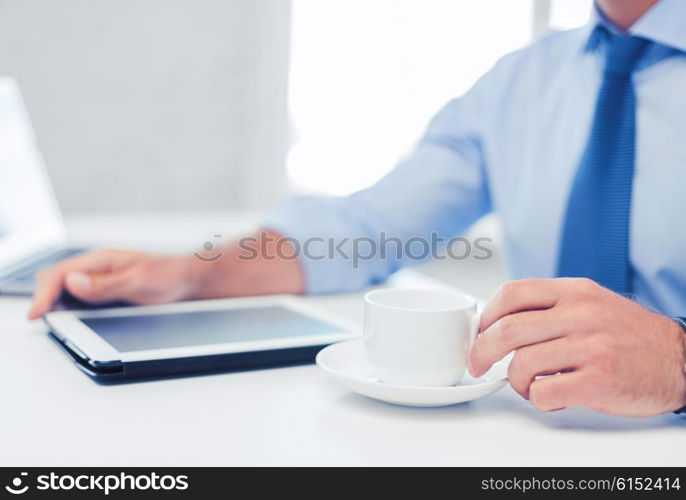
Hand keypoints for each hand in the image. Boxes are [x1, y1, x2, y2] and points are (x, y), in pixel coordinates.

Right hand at [28, 249, 198, 318]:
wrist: (190, 278)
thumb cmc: (169, 275)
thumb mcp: (139, 281)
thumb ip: (106, 284)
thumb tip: (73, 282)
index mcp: (102, 259)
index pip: (60, 273)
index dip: (44, 294)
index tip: (36, 313)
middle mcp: (98, 266)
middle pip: (56, 279)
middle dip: (44, 297)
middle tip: (41, 318)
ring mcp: (101, 277)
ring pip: (65, 288)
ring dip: (54, 301)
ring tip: (50, 319)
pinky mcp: (106, 289)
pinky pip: (80, 296)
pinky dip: (69, 305)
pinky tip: (70, 316)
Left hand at [469, 278, 685, 416]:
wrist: (681, 359)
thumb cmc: (629, 334)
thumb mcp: (590, 303)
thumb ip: (549, 307)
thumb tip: (498, 322)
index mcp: (574, 292)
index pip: (512, 293)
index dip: (486, 315)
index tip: (479, 332)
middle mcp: (581, 315)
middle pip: (508, 330)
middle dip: (481, 351)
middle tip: (477, 365)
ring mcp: (591, 347)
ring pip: (522, 364)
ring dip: (515, 381)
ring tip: (529, 385)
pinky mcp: (600, 380)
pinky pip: (545, 392)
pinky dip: (538, 399)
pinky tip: (552, 396)